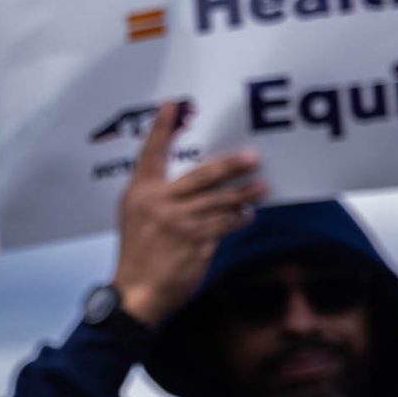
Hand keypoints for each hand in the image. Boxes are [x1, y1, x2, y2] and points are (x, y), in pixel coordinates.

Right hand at [110, 103, 265, 324]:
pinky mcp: (195, 241)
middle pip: (201, 175)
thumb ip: (160, 198)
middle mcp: (158, 203)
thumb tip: (200, 184)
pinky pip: (225, 224)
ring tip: (262, 187)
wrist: (136, 292)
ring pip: (221, 200)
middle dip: (231, 166)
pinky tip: (246, 215)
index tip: (171, 104)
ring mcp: (177, 221)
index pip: (150, 154)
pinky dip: (238, 218)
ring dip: (244, 194)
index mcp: (139, 193)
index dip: (161, 129)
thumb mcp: (136, 218)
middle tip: (253, 157)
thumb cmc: (138, 254)